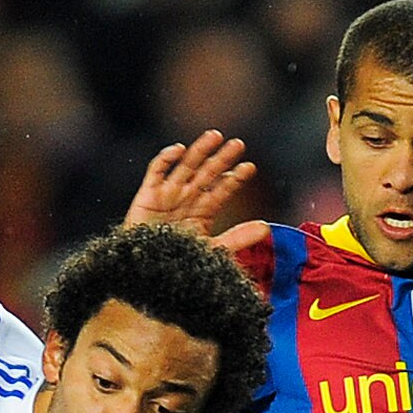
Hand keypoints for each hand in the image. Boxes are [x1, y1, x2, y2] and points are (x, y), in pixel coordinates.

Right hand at [127, 131, 266, 252]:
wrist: (146, 275)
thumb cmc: (177, 266)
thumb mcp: (211, 251)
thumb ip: (237, 239)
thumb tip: (266, 228)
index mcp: (202, 212)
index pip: (222, 190)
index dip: (235, 178)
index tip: (249, 168)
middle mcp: (186, 200)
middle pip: (206, 173)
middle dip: (222, 159)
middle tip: (238, 144)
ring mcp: (166, 195)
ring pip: (185, 166)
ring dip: (199, 150)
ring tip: (215, 136)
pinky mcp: (147, 196)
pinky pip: (156, 171)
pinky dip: (165, 159)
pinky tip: (179, 150)